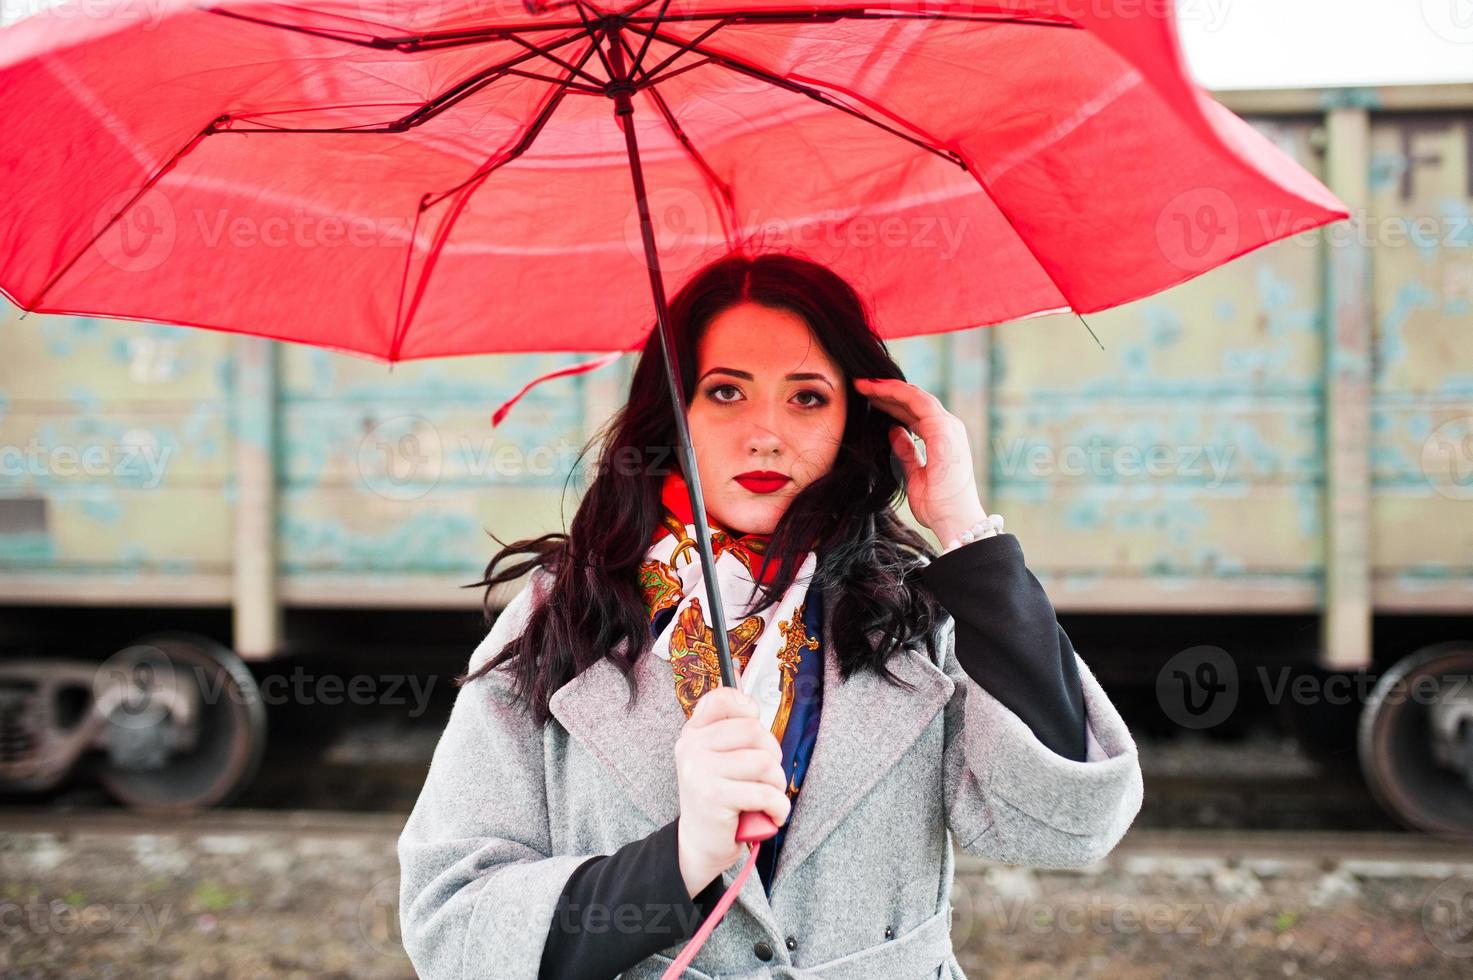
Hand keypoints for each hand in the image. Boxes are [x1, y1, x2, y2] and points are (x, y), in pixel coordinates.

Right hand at [674, 687, 790, 898]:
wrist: (699, 846)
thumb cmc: (719, 799)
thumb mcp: (716, 759)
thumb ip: (729, 731)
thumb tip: (749, 700)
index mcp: (693, 733)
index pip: (721, 698)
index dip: (746, 708)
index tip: (753, 730)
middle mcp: (692, 748)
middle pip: (755, 731)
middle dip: (773, 757)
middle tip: (766, 778)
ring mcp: (700, 771)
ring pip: (765, 762)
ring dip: (777, 785)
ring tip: (766, 798)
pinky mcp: (714, 797)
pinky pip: (766, 793)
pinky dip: (779, 807)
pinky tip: (772, 815)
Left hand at [853, 376, 987, 546]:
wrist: (954, 521)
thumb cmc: (937, 505)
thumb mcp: (913, 474)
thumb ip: (906, 451)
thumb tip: (893, 431)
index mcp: (942, 438)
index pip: (913, 412)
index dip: (890, 402)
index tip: (867, 397)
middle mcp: (948, 428)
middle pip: (913, 401)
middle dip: (885, 391)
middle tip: (860, 385)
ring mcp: (948, 428)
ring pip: (915, 397)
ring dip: (887, 389)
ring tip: (863, 384)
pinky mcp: (944, 431)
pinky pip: (918, 403)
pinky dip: (897, 394)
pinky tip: (877, 391)